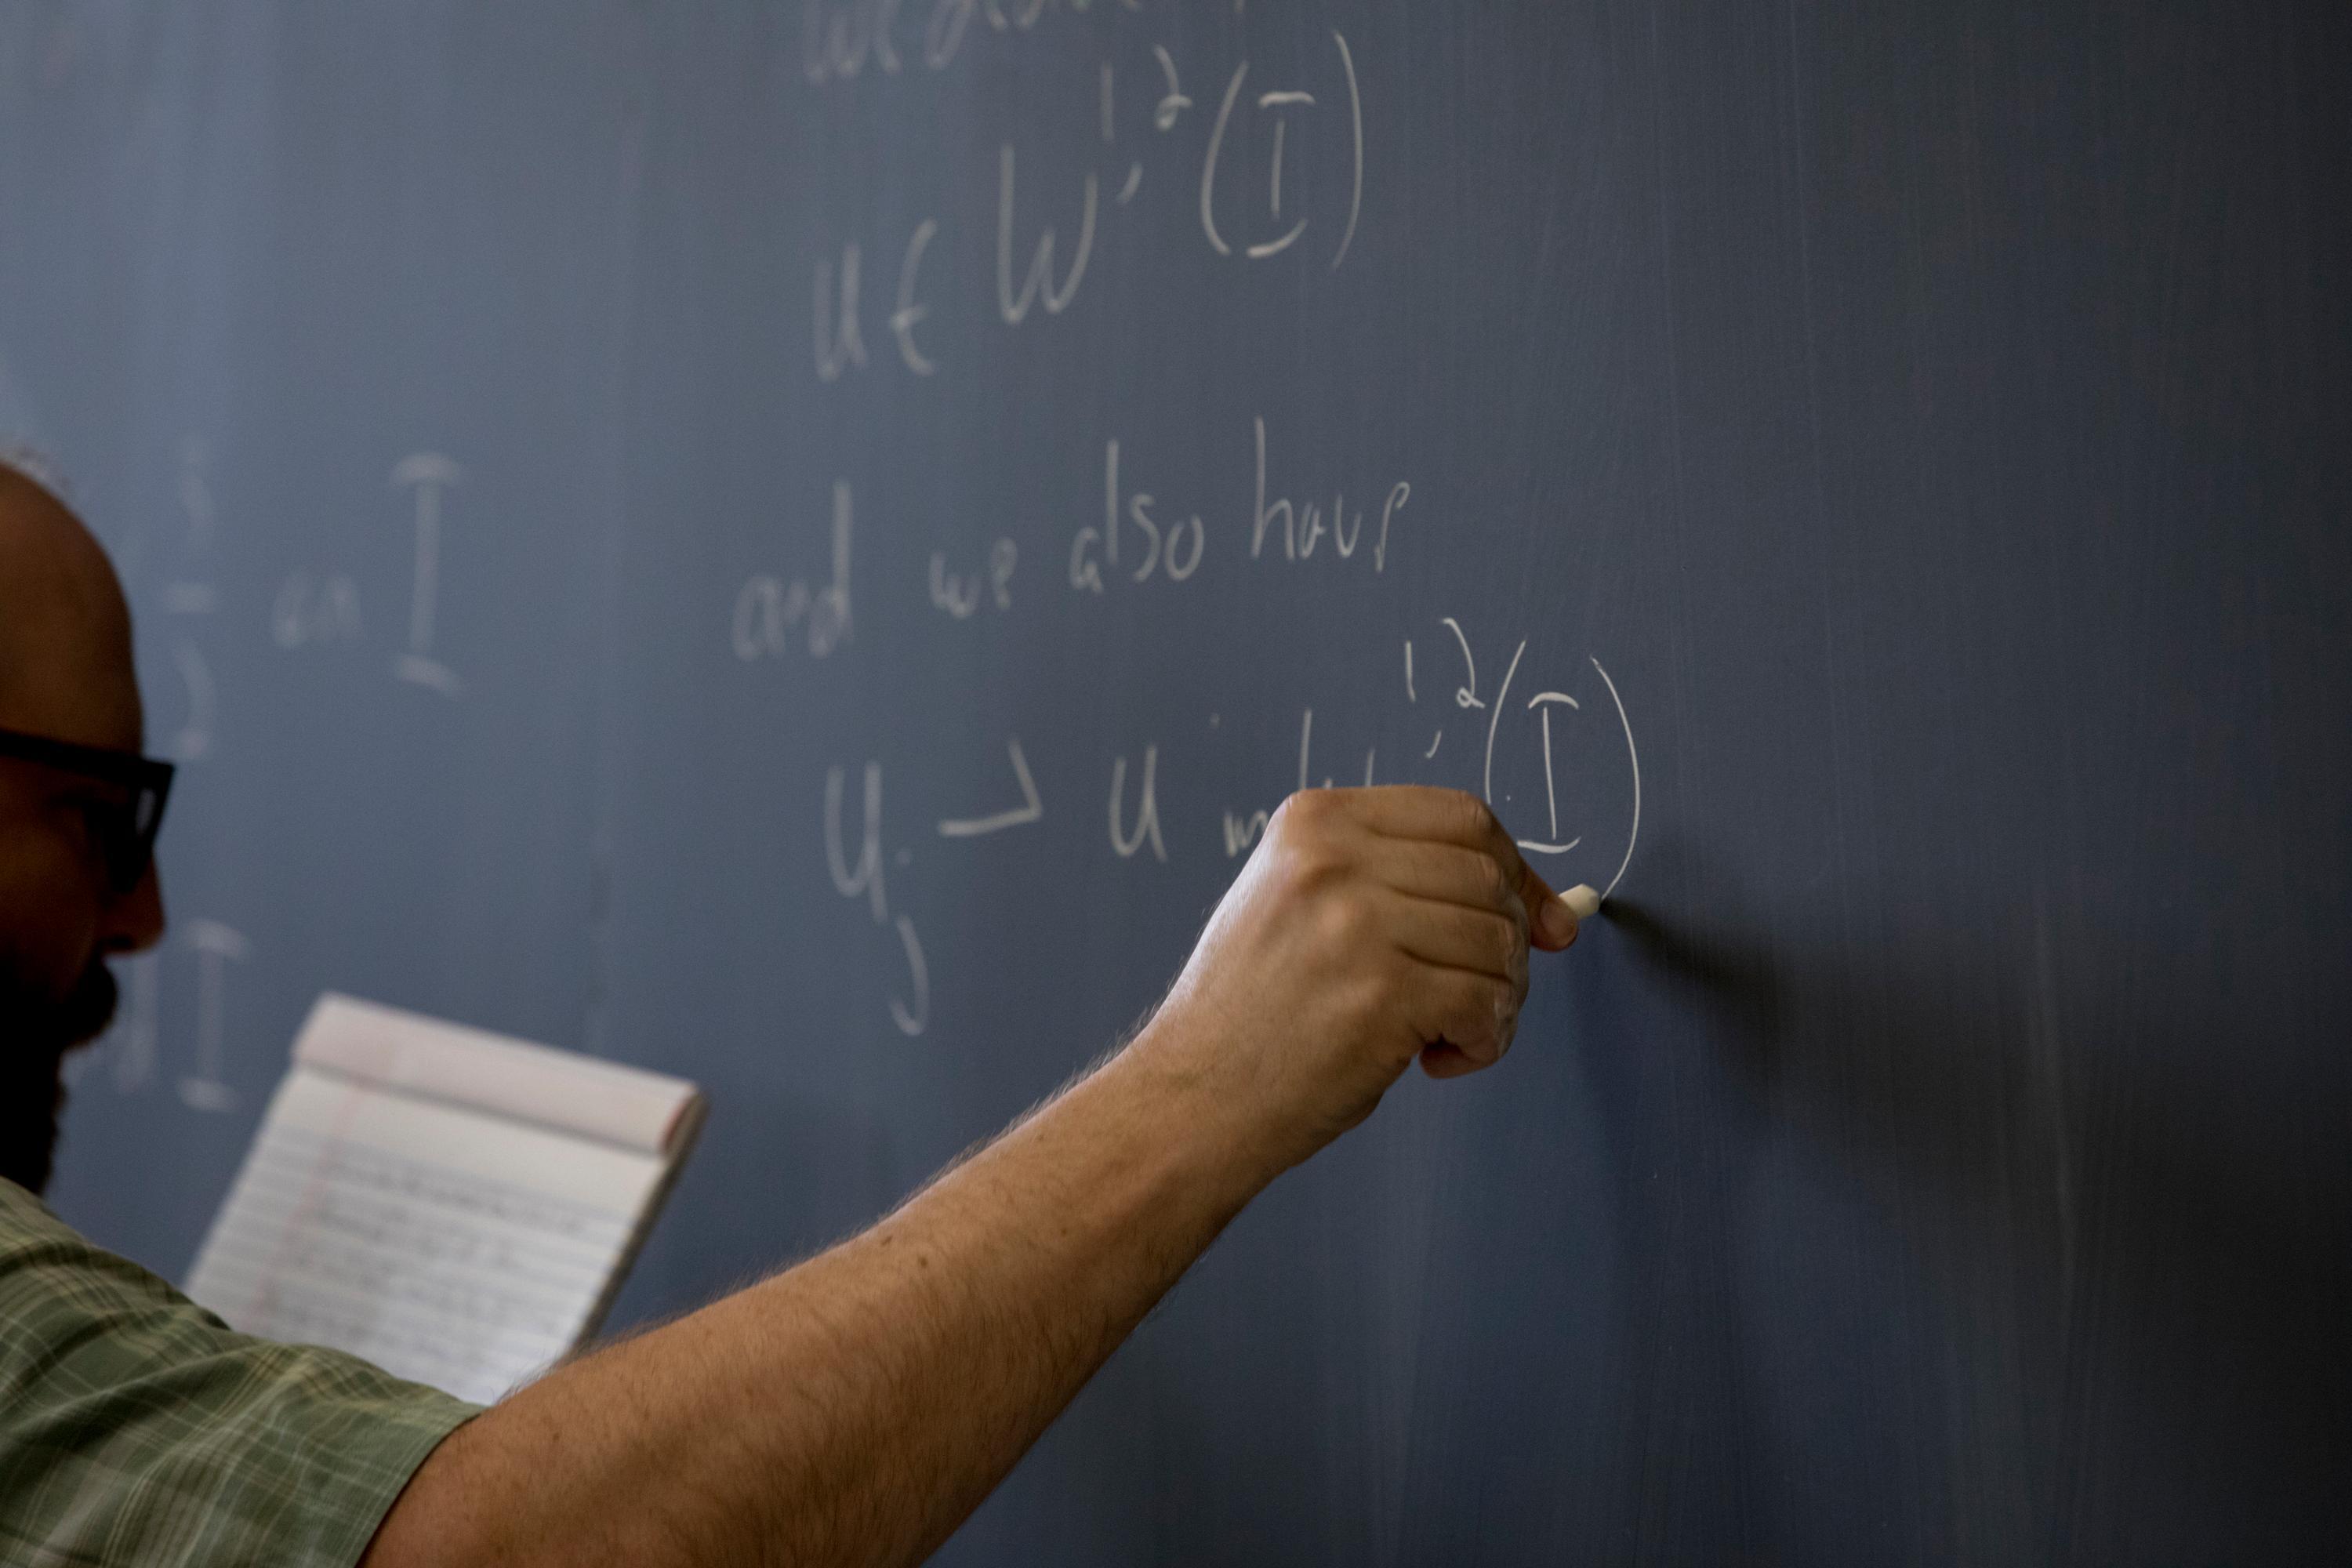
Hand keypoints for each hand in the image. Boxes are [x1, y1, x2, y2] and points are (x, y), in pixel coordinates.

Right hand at [1135, 787, 1578, 1176]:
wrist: (1192, 1097)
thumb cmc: (1255, 1015)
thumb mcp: (1303, 905)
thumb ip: (1404, 886)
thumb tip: (1552, 914)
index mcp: (1314, 821)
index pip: (1463, 815)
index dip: (1515, 869)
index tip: (1536, 920)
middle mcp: (1333, 858)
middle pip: (1489, 876)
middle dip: (1509, 943)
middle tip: (1477, 995)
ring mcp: (1355, 923)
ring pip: (1499, 941)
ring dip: (1499, 999)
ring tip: (1451, 1033)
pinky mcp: (1381, 993)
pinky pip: (1487, 1003)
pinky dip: (1484, 1040)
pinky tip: (1436, 1060)